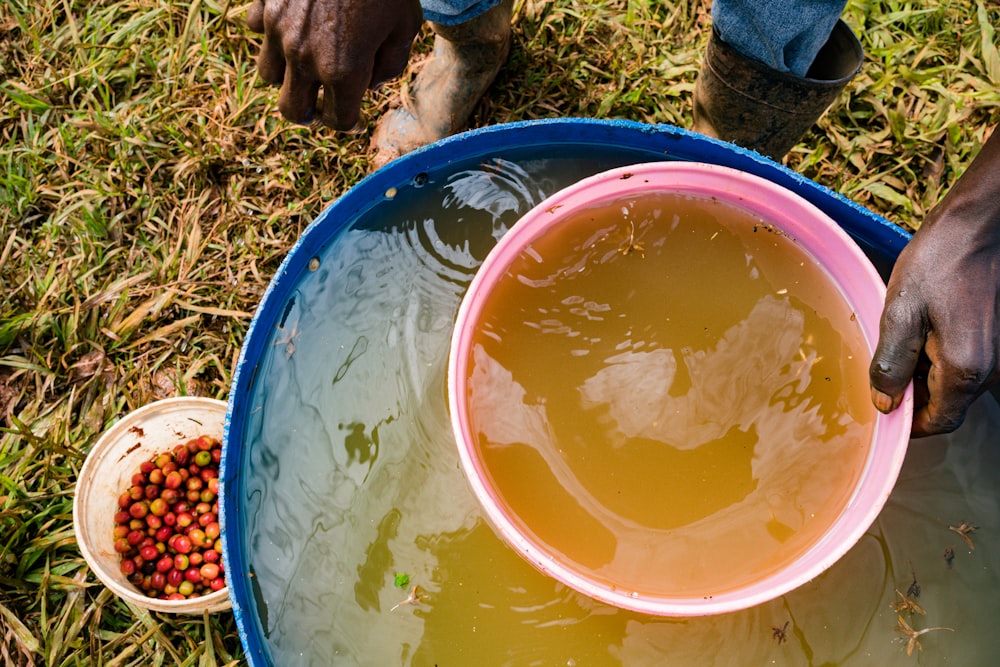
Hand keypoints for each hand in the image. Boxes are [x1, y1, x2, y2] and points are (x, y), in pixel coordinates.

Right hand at [246, 0, 422, 128]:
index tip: (351, 114)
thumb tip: (370, 84)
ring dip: (287, 76)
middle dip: (309, 113)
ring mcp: (279, 31)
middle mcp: (305, 58)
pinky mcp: (265, 5)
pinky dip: (271, 33)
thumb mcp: (405, 26)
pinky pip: (257, 31)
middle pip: (293, 112)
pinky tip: (291, 24)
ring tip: (304, 65)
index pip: (338, 120)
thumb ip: (389, 65)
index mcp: (343, 70)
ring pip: (269, 76)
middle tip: (320, 104)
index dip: (347, 121)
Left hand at [870, 129, 999, 435]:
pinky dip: (933, 353)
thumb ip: (891, 364)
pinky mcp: (989, 335)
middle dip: (910, 394)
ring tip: (897, 337)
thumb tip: (884, 404)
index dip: (907, 423)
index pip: (938, 422)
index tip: (880, 411)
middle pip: (945, 403)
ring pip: (950, 381)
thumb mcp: (900, 313)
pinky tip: (915, 325)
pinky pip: (958, 359)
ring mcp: (991, 351)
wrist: (977, 225)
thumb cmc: (939, 262)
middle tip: (879, 367)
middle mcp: (986, 367)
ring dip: (920, 371)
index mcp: (965, 370)